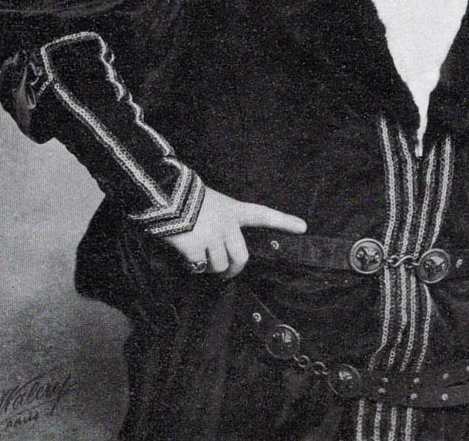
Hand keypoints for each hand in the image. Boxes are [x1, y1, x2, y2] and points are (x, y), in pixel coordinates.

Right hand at [163, 185, 306, 278]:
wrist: (165, 194)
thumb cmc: (186, 197)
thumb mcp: (212, 202)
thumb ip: (222, 221)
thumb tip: (221, 248)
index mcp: (233, 209)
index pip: (263, 215)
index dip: (283, 221)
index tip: (303, 227)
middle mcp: (227, 224)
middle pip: (241, 257)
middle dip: (233, 270)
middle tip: (226, 274)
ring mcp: (213, 236)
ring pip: (219, 266)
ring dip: (209, 267)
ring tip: (198, 255)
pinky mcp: (196, 247)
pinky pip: (199, 267)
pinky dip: (193, 265)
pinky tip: (186, 254)